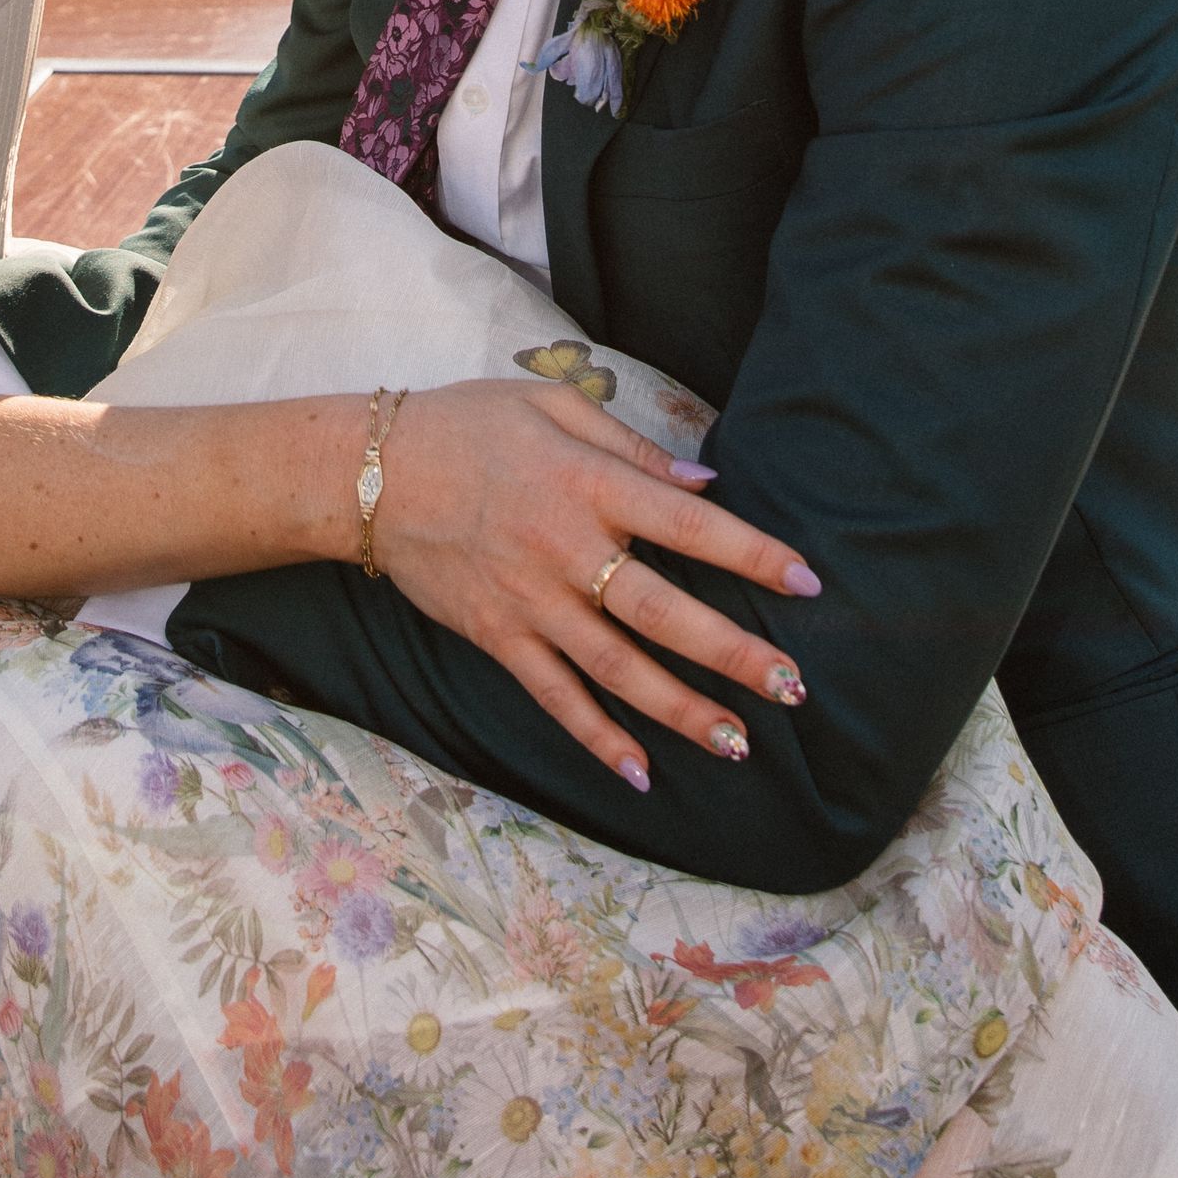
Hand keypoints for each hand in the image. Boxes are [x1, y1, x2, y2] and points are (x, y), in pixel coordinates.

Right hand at [365, 381, 821, 791]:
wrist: (370, 472)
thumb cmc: (467, 424)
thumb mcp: (550, 406)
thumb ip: (631, 447)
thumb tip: (704, 485)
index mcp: (588, 485)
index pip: (689, 525)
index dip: (752, 554)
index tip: (807, 584)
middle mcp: (566, 550)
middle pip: (664, 611)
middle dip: (732, 653)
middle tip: (793, 688)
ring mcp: (531, 602)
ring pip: (617, 669)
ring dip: (680, 710)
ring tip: (738, 743)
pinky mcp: (497, 636)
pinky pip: (554, 696)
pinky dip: (597, 737)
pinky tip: (641, 771)